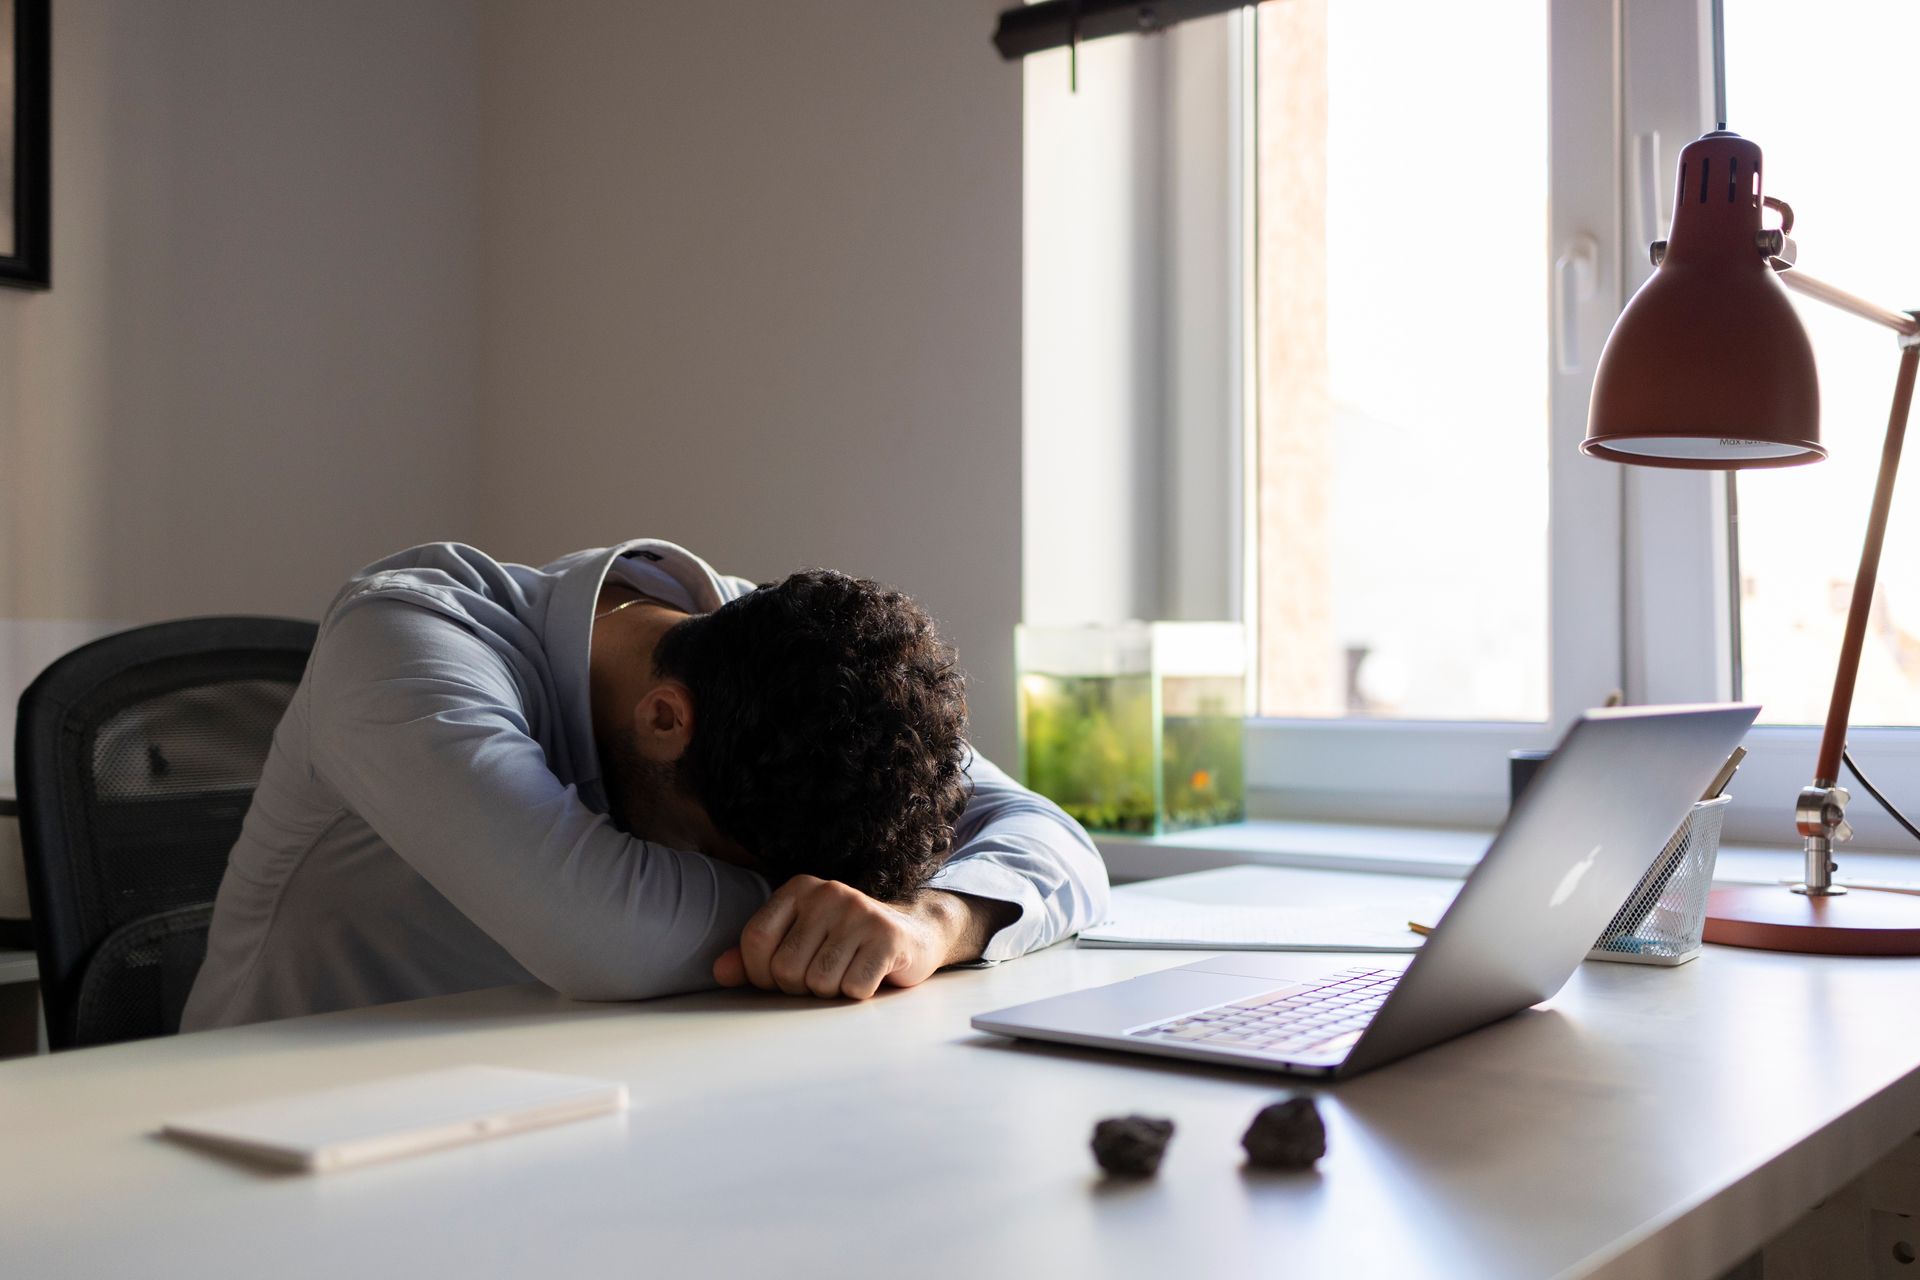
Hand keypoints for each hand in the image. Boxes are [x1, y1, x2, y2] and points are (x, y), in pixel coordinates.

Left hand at [713, 876, 977, 999]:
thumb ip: (756, 956)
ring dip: (831, 992)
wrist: (912, 935)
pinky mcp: (887, 936)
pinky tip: (870, 974)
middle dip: (801, 987)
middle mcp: (828, 892)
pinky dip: (858, 993)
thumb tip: (719, 972)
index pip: (755, 938)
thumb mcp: (799, 941)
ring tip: (847, 972)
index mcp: (799, 888)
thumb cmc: (845, 944)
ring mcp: (860, 912)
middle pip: (786, 968)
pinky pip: (854, 988)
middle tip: (823, 975)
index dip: (760, 973)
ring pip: (820, 982)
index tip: (778, 980)